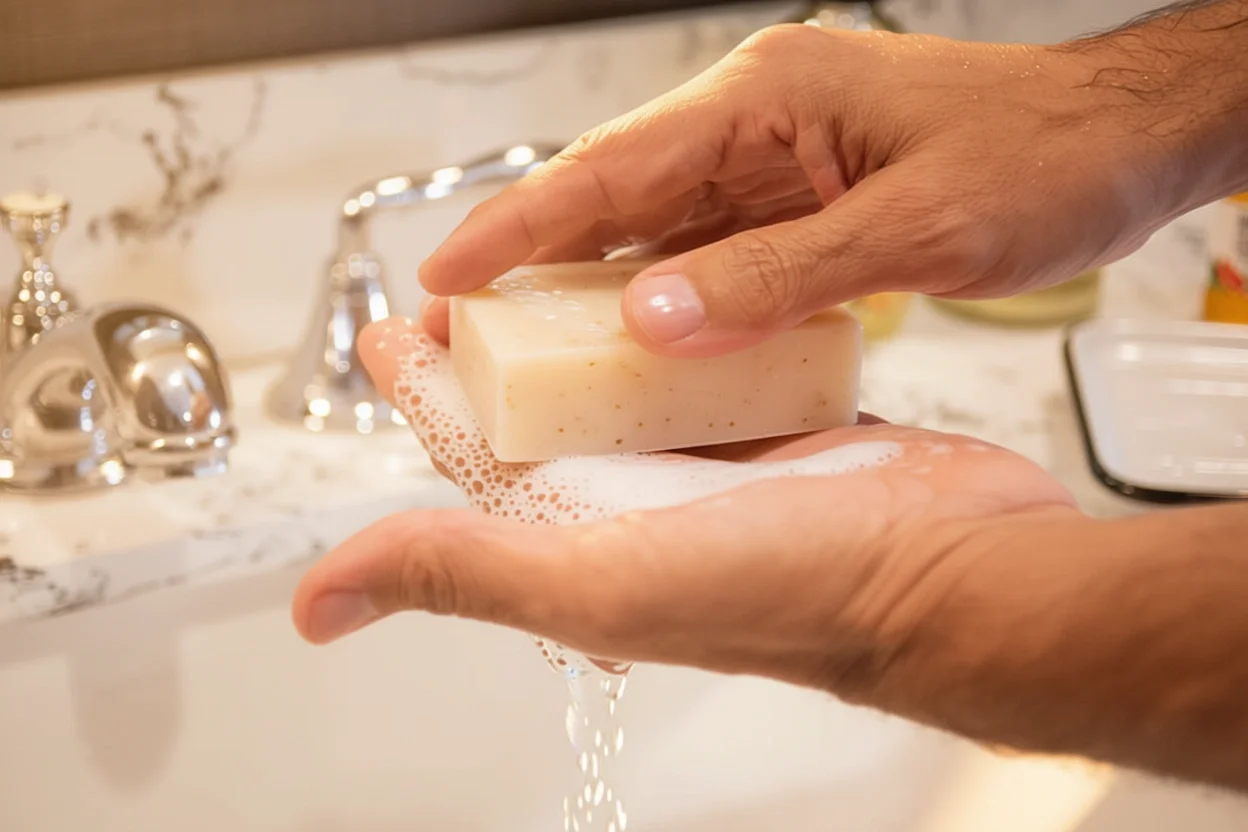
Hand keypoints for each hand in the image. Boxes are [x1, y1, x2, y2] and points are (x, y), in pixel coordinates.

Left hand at [291, 317, 1076, 694]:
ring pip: (628, 387)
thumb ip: (466, 571)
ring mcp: (713, 468)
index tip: (394, 331)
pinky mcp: (780, 432)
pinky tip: (675, 293)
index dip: (426, 390)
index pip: (475, 451)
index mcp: (581, 537)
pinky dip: (684, 336)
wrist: (956, 571)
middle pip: (546, 414)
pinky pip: (711, 371)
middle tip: (477, 280)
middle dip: (502, 348)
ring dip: (589, 332)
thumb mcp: (601, 576)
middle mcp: (640, 508)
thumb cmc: (793, 589)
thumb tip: (320, 603)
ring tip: (562, 268)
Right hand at [416, 23, 1189, 357]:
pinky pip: (711, 254)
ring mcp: (775, 163)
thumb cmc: (1039, 160)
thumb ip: (774, 277)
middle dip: (534, 261)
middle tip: (461, 323)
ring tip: (525, 349)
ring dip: (594, 288)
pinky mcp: (800, 202)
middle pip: (616, 196)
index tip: (445, 272)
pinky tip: (637, 346)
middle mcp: (756, 123)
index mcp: (766, 100)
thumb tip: (654, 320)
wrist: (1122, 146)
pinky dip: (670, 301)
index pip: (610, 166)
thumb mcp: (911, 229)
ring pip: (656, 230)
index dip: (517, 225)